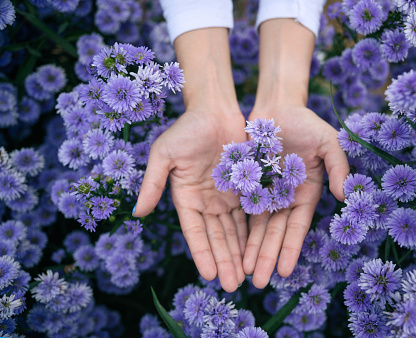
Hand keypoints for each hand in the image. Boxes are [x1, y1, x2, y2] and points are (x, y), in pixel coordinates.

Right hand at [133, 110, 247, 291]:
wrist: (216, 109)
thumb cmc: (187, 129)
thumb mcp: (164, 155)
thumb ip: (153, 184)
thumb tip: (138, 214)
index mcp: (186, 197)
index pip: (195, 232)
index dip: (202, 253)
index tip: (210, 275)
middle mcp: (206, 201)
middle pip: (217, 237)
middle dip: (224, 261)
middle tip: (232, 286)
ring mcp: (226, 196)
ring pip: (234, 231)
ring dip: (239, 253)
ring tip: (246, 277)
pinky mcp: (245, 188)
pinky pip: (250, 214)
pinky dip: (253, 232)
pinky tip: (258, 250)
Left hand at [243, 105, 348, 287]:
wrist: (275, 107)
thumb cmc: (305, 122)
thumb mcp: (328, 141)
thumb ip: (339, 165)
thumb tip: (345, 195)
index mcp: (306, 192)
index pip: (297, 226)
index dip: (291, 248)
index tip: (285, 271)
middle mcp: (285, 198)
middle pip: (275, 233)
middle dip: (267, 257)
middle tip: (257, 282)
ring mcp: (265, 193)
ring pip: (256, 227)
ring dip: (251, 250)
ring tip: (243, 273)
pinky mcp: (247, 186)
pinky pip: (241, 211)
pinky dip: (237, 229)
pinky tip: (231, 248)